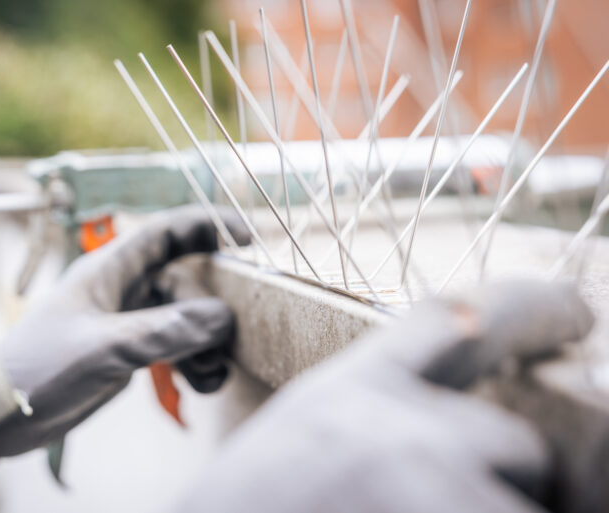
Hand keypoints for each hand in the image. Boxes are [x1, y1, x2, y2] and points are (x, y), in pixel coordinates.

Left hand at [0, 206, 248, 470]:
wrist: (2, 413)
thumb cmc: (40, 369)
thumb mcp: (104, 348)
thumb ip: (163, 332)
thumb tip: (223, 317)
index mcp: (110, 269)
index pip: (166, 232)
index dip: (207, 225)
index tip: (247, 238)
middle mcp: (124, 289)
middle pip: (186, 280)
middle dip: (213, 306)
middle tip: (233, 332)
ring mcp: (129, 320)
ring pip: (186, 318)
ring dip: (206, 343)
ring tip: (209, 372)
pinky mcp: (131, 350)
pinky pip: (176, 346)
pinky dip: (194, 362)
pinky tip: (201, 383)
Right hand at [171, 280, 593, 512]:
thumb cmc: (249, 505)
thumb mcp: (304, 433)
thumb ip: (373, 411)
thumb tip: (447, 424)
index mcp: (355, 387)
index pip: (453, 317)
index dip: (528, 306)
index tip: (577, 312)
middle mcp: (402, 425)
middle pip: (512, 437)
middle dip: (499, 476)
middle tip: (445, 498)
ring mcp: (432, 485)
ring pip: (519, 505)